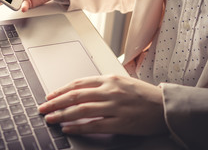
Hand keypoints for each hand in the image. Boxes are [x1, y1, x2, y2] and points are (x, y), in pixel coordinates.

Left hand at [38, 75, 167, 135]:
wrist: (164, 106)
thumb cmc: (142, 94)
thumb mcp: (121, 82)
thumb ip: (102, 84)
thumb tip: (80, 90)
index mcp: (109, 80)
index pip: (78, 84)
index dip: (61, 90)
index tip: (50, 96)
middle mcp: (109, 91)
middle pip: (75, 96)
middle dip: (56, 102)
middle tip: (43, 108)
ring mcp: (114, 107)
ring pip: (82, 110)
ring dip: (63, 114)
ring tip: (51, 118)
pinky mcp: (120, 123)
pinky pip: (94, 125)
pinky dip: (78, 127)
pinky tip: (68, 128)